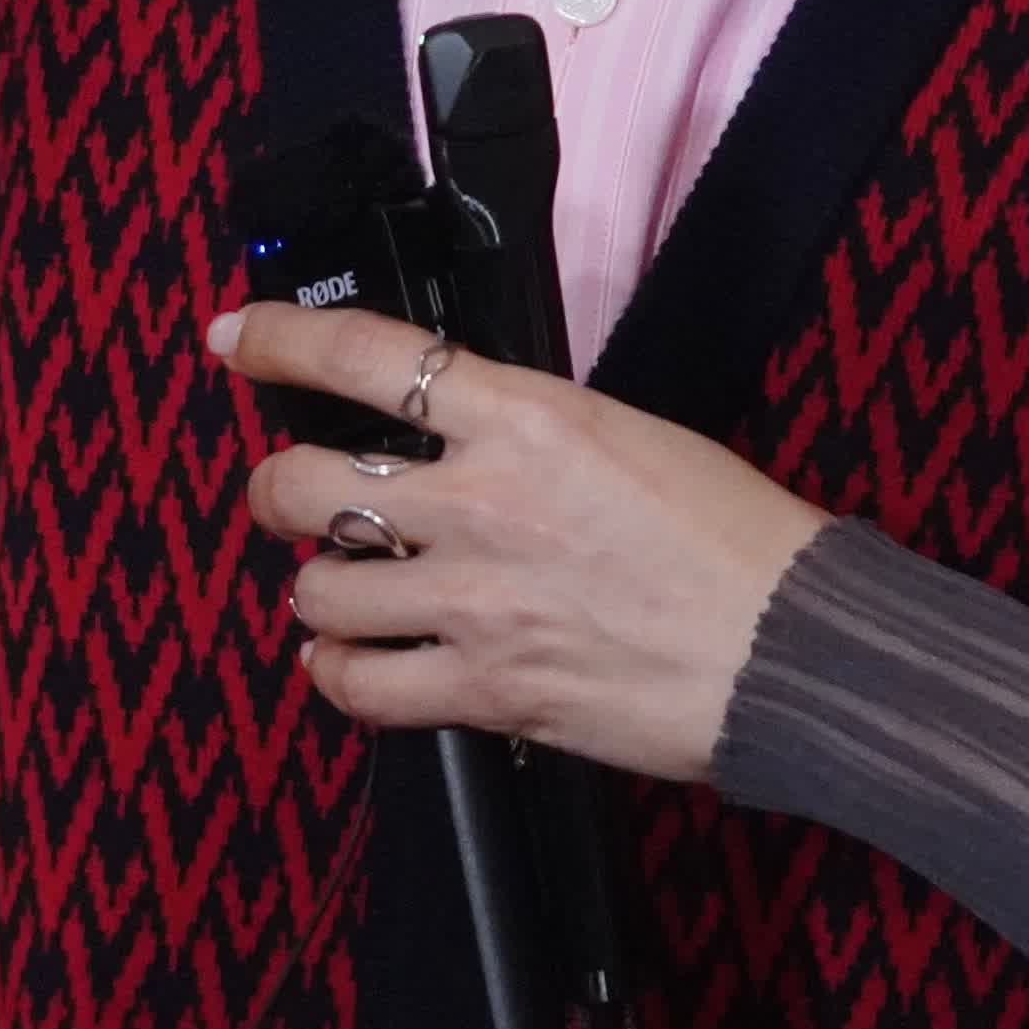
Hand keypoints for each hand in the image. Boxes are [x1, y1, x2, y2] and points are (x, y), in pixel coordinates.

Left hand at [205, 301, 833, 781]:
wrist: (790, 648)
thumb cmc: (735, 539)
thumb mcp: (624, 434)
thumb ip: (525, 431)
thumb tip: (458, 436)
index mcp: (527, 418)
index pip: (365, 355)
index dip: (278, 341)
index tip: (237, 338)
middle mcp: (482, 502)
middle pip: (304, 485)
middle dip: (273, 488)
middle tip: (283, 493)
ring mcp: (475, 601)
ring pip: (317, 589)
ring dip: (312, 587)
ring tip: (336, 587)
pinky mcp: (486, 690)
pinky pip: (361, 687)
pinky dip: (339, 672)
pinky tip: (351, 659)